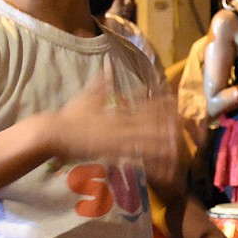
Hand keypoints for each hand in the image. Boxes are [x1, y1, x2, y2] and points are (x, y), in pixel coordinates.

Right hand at [46, 73, 181, 184]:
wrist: (54, 133)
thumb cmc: (69, 115)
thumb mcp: (87, 96)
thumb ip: (101, 83)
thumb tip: (108, 68)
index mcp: (117, 111)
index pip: (143, 105)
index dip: (160, 103)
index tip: (173, 101)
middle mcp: (120, 124)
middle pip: (150, 123)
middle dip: (167, 124)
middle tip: (183, 126)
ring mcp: (116, 140)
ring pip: (145, 142)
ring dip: (162, 145)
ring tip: (178, 148)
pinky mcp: (111, 154)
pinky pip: (132, 160)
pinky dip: (146, 165)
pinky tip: (157, 169)